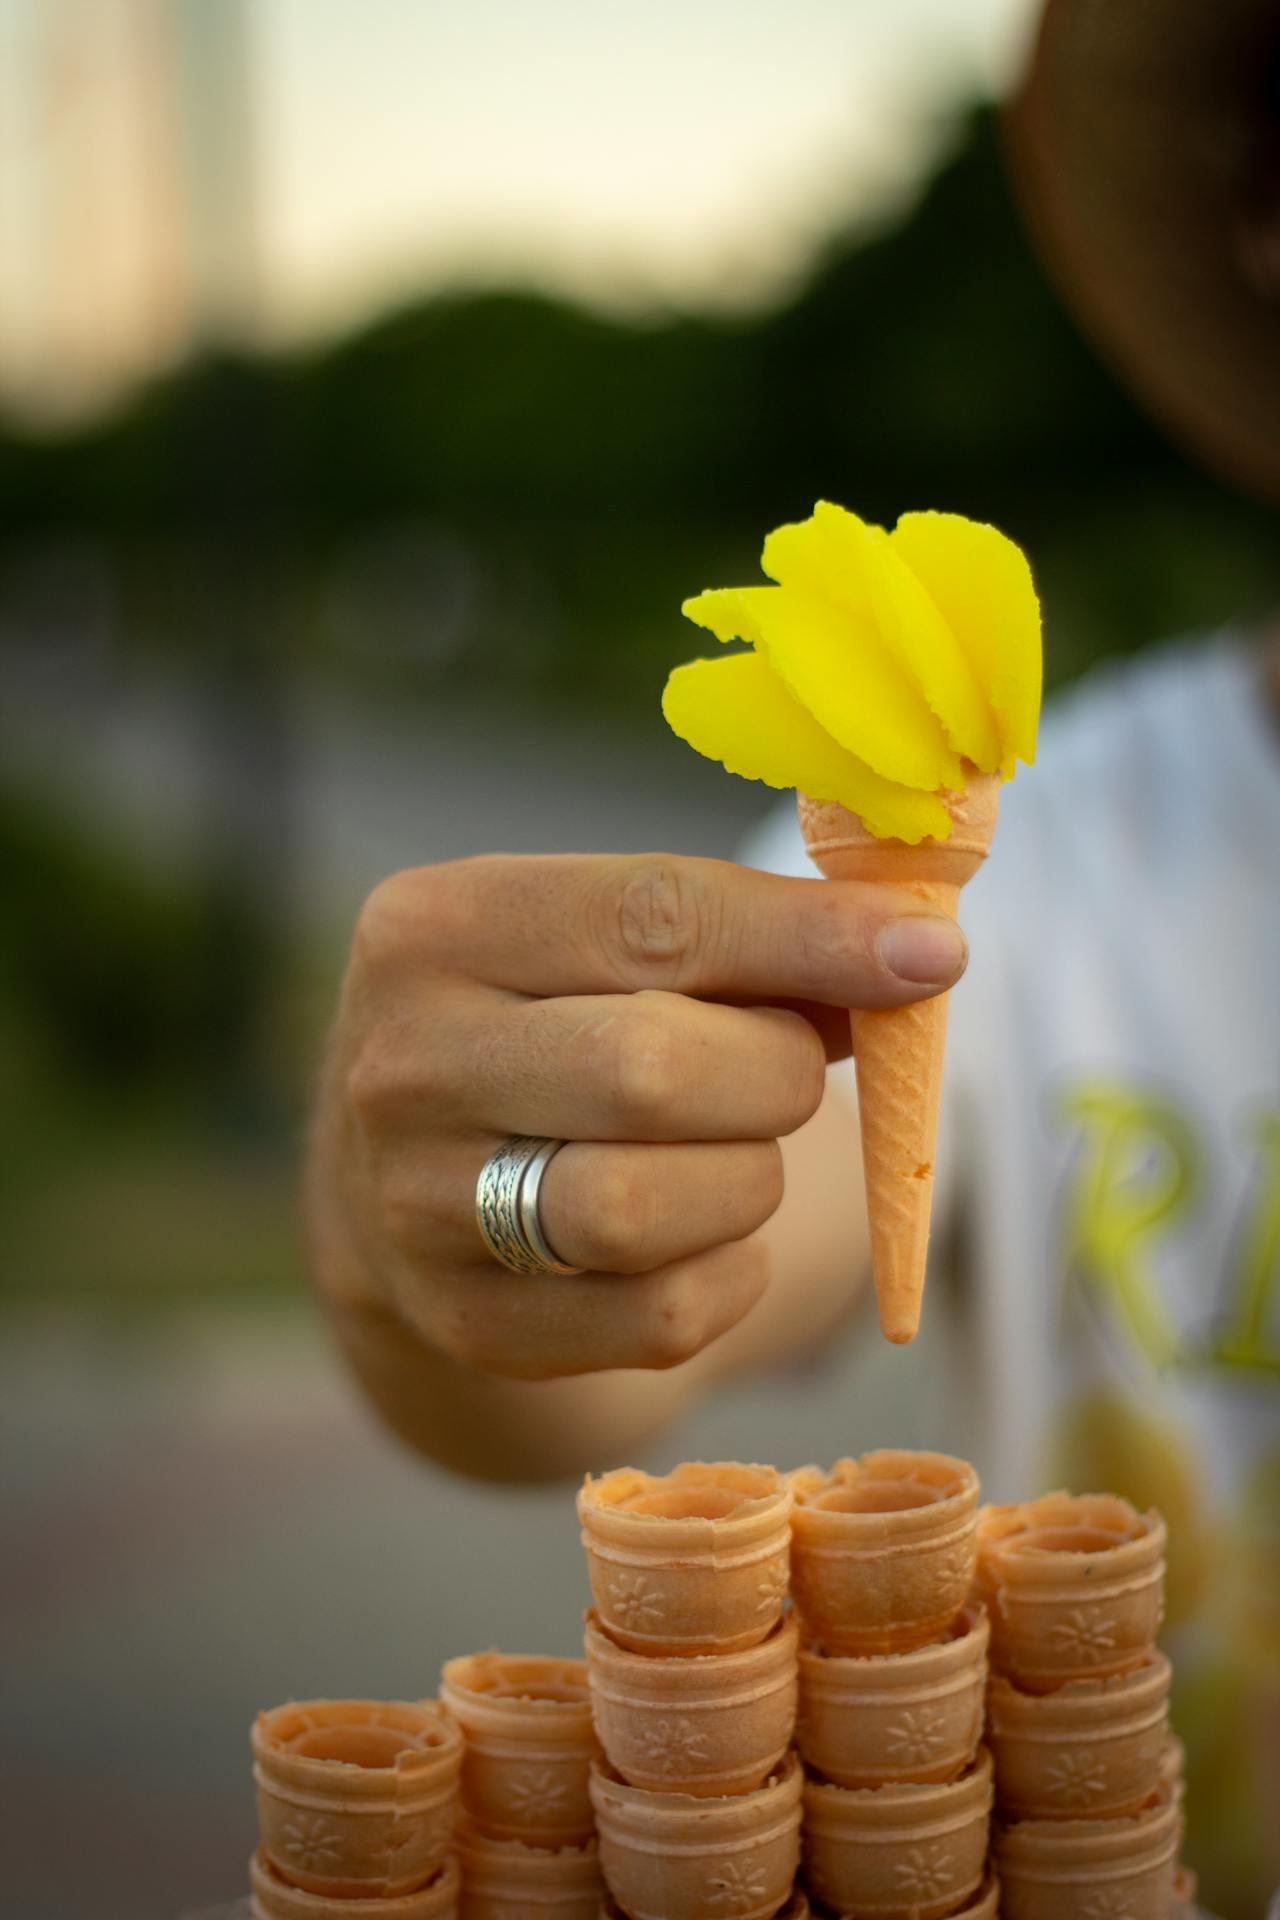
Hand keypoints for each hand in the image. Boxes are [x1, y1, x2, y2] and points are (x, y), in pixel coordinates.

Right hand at [313, 853, 966, 1380]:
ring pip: (648, 1207)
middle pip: (651, 1070)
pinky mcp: (467, 1322)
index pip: (653, 919)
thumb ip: (747, 937)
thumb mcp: (607, 947)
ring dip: (747, 1180)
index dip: (808, 937)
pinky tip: (705, 1233)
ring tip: (733, 1150)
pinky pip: (662, 1315)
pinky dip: (729, 1271)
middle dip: (773, 1073)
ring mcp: (417, 1204)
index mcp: (436, 926)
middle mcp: (402, 1063)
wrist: (413, 1180)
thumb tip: (916, 952)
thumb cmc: (553, 1027)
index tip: (931, 953)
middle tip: (788, 1071)